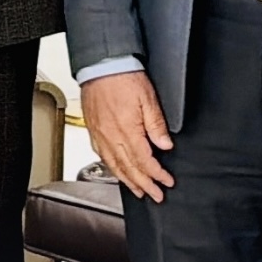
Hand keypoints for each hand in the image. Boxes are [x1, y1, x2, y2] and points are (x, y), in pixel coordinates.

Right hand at [82, 72, 174, 200]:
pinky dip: (113, 168)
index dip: (157, 175)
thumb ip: (156, 124)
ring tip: (138, 191)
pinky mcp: (94, 130)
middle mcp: (111, 136)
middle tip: (156, 196)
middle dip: (144, 185)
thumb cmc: (124, 77)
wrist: (102, 65)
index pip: (144, 161)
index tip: (167, 182)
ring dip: (128, 181)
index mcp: (127, 130)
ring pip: (115, 166)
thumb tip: (165, 145)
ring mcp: (100, 135)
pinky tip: (118, 172)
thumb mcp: (148, 98)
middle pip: (129, 168)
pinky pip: (103, 156)